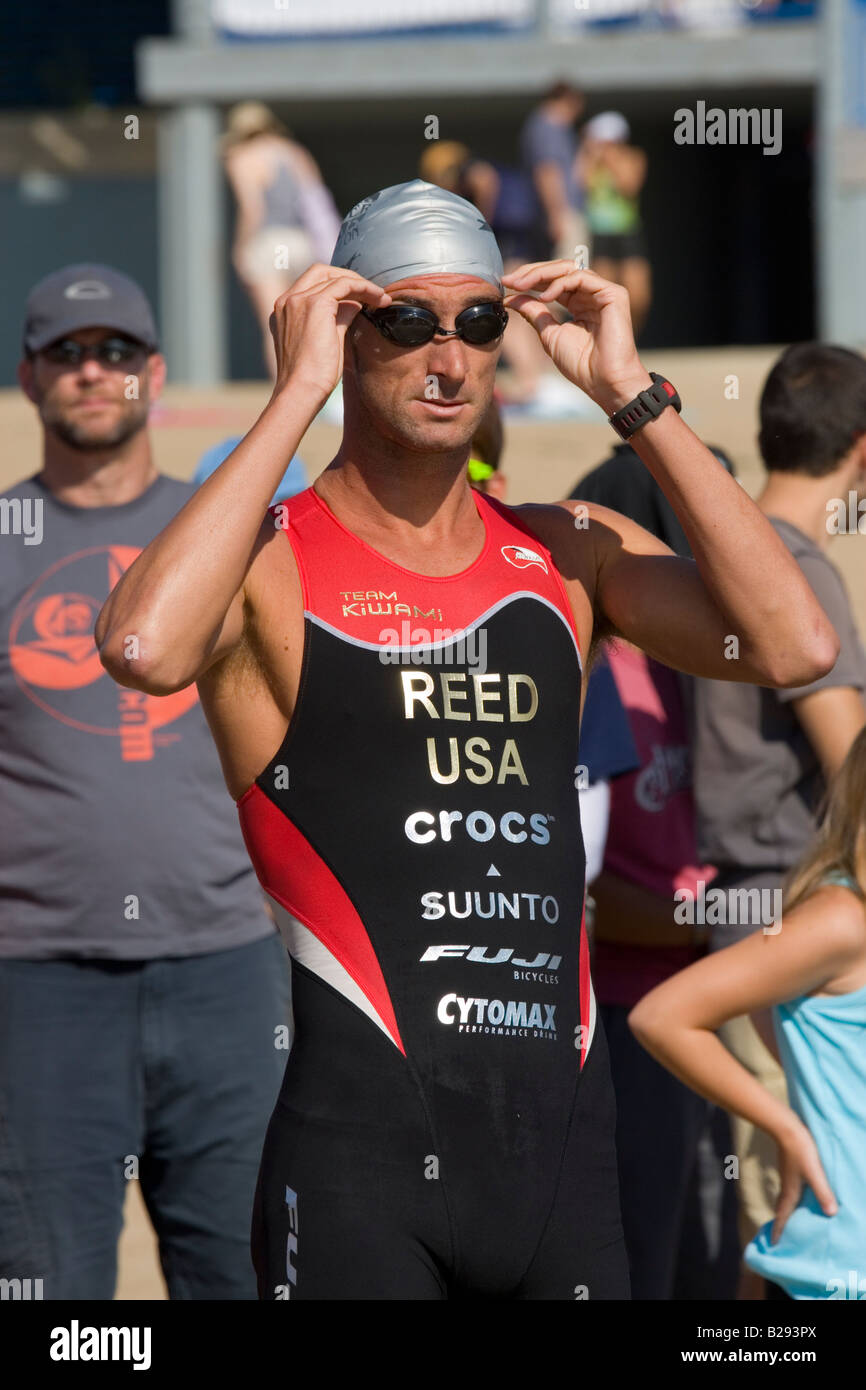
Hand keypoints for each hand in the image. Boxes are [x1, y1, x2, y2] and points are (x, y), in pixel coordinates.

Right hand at [268, 264, 391, 402]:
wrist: (301, 391)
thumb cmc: (313, 377)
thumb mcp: (327, 341)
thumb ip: (337, 319)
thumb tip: (355, 304)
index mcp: (284, 311)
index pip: (312, 285)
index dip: (338, 286)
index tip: (360, 298)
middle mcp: (286, 301)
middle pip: (320, 272)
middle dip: (348, 278)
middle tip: (372, 293)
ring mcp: (297, 300)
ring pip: (333, 276)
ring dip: (360, 283)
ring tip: (381, 297)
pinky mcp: (314, 304)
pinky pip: (344, 284)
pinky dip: (364, 287)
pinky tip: (379, 299)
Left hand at [502, 261, 650, 413]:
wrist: (603, 382)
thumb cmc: (581, 364)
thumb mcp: (549, 334)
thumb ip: (534, 312)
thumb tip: (511, 297)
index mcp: (578, 302)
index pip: (552, 281)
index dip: (529, 279)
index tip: (505, 283)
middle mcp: (591, 293)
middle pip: (559, 270)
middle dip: (531, 272)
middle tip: (509, 279)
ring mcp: (603, 292)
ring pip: (569, 269)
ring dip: (541, 274)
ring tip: (521, 286)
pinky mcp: (613, 293)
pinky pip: (581, 277)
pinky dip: (559, 284)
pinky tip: (544, 297)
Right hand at [771, 1118, 837, 1243]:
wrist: (787, 1129)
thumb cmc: (801, 1152)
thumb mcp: (815, 1174)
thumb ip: (823, 1193)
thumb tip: (831, 1214)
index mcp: (791, 1192)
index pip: (783, 1215)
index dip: (778, 1230)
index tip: (773, 1243)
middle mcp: (787, 1187)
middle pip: (782, 1210)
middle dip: (780, 1224)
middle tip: (779, 1237)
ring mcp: (788, 1178)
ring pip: (785, 1200)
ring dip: (785, 1212)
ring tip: (789, 1221)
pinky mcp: (791, 1170)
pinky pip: (790, 1191)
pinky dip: (791, 1200)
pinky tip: (799, 1197)